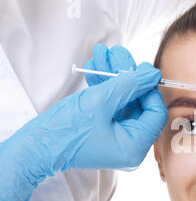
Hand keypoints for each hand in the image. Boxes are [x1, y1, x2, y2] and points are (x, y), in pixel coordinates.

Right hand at [0, 62, 167, 200]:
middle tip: (117, 53)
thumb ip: (129, 85)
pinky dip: (104, 89)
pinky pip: (111, 107)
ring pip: (123, 102)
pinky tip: (95, 68)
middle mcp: (130, 146)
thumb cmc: (66, 130)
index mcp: (135, 147)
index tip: (140, 68)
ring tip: (102, 54)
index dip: (148, 88)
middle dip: (126, 76)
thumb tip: (152, 74)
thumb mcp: (100, 101)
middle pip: (138, 104)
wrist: (35, 147)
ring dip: (113, 77)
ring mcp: (117, 139)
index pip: (155, 112)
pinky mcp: (105, 132)